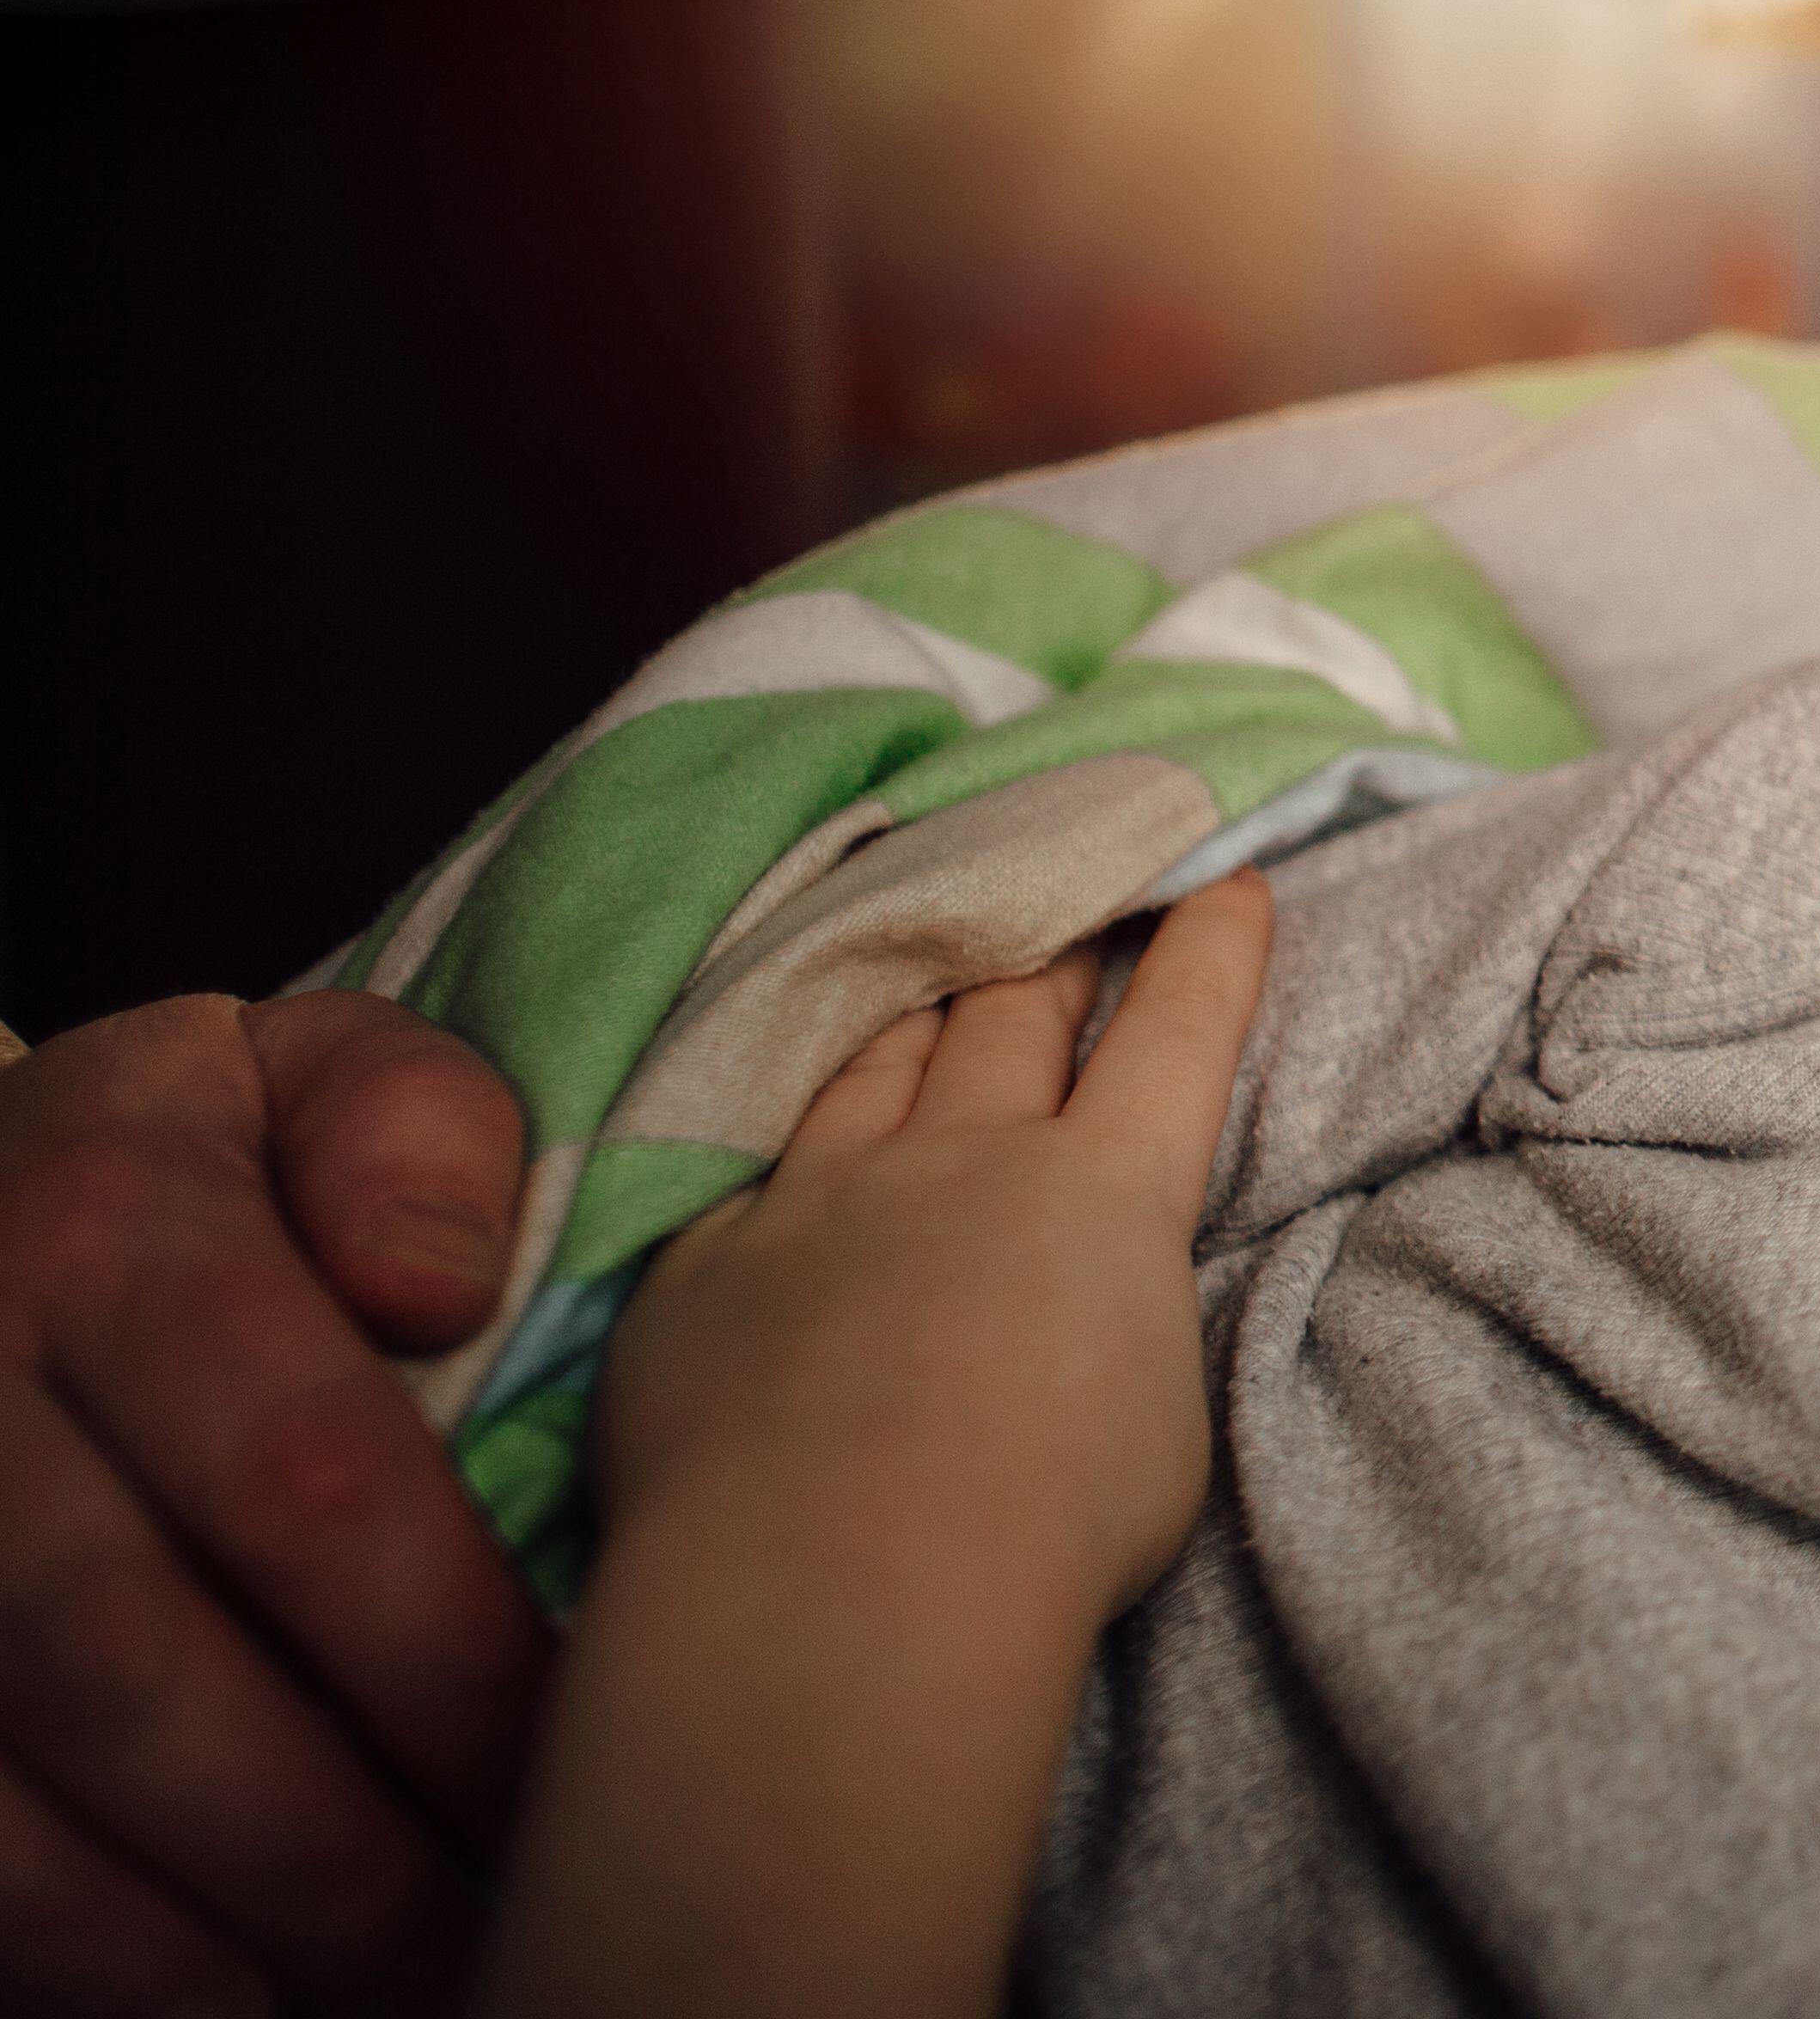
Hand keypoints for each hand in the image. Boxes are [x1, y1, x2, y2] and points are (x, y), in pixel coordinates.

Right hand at [0, 988, 547, 2018]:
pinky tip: (241, 2002)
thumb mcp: (305, 1073)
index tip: (584, 1747)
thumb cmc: (211, 1167)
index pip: (294, 1468)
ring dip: (210, 1930)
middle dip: (340, 1828)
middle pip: (137, 1661)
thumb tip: (442, 1284)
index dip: (443, 1642)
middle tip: (513, 1924)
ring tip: (406, 1989)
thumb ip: (408, 1129)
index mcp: (96, 1224)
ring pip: (12, 1799)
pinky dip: (85, 1962)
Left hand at [589, 875, 1272, 1632]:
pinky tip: (775, 1162)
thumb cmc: (1045, 1530)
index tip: (1226, 882)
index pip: (1178, 1033)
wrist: (842, 1588)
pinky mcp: (701, 1264)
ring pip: (875, 1062)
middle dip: (1051, 953)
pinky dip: (782, 1152)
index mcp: (1106, 1194)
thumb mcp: (1156, 1420)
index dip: (1208, 949)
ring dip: (914, 1021)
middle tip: (1064, 918)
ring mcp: (820, 1198)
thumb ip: (1116, 1330)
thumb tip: (1078, 1316)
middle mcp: (963, 1159)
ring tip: (925, 997)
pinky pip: (743, 1174)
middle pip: (1013, 1013)